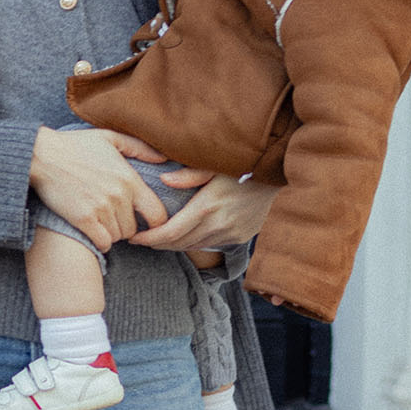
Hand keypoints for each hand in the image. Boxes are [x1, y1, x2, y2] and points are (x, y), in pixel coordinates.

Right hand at [29, 127, 169, 252]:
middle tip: (115, 219)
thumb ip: (139, 148)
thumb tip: (163, 159)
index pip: (158, 214)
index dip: (155, 223)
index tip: (144, 222)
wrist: (42, 155)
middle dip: (127, 227)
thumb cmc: (75, 145)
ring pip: (118, 237)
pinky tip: (94, 231)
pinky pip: (102, 242)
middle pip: (134, 229)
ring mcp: (101, 209)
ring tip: (101, 221)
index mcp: (129, 179)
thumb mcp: (109, 138)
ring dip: (111, 233)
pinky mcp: (83, 219)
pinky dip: (100, 240)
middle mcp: (119, 196)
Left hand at [130, 171, 276, 253]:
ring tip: (159, 238)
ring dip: (175, 244)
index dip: (149, 239)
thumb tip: (164, 181)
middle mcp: (219, 225)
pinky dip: (194, 242)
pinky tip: (185, 235)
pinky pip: (211, 245)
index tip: (133, 238)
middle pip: (179, 244)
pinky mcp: (241, 236)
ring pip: (195, 247)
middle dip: (157, 243)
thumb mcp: (213, 162)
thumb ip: (189, 174)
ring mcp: (232, 233)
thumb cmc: (241, 162)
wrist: (277, 173)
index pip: (170, 233)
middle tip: (141, 239)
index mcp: (207, 207)